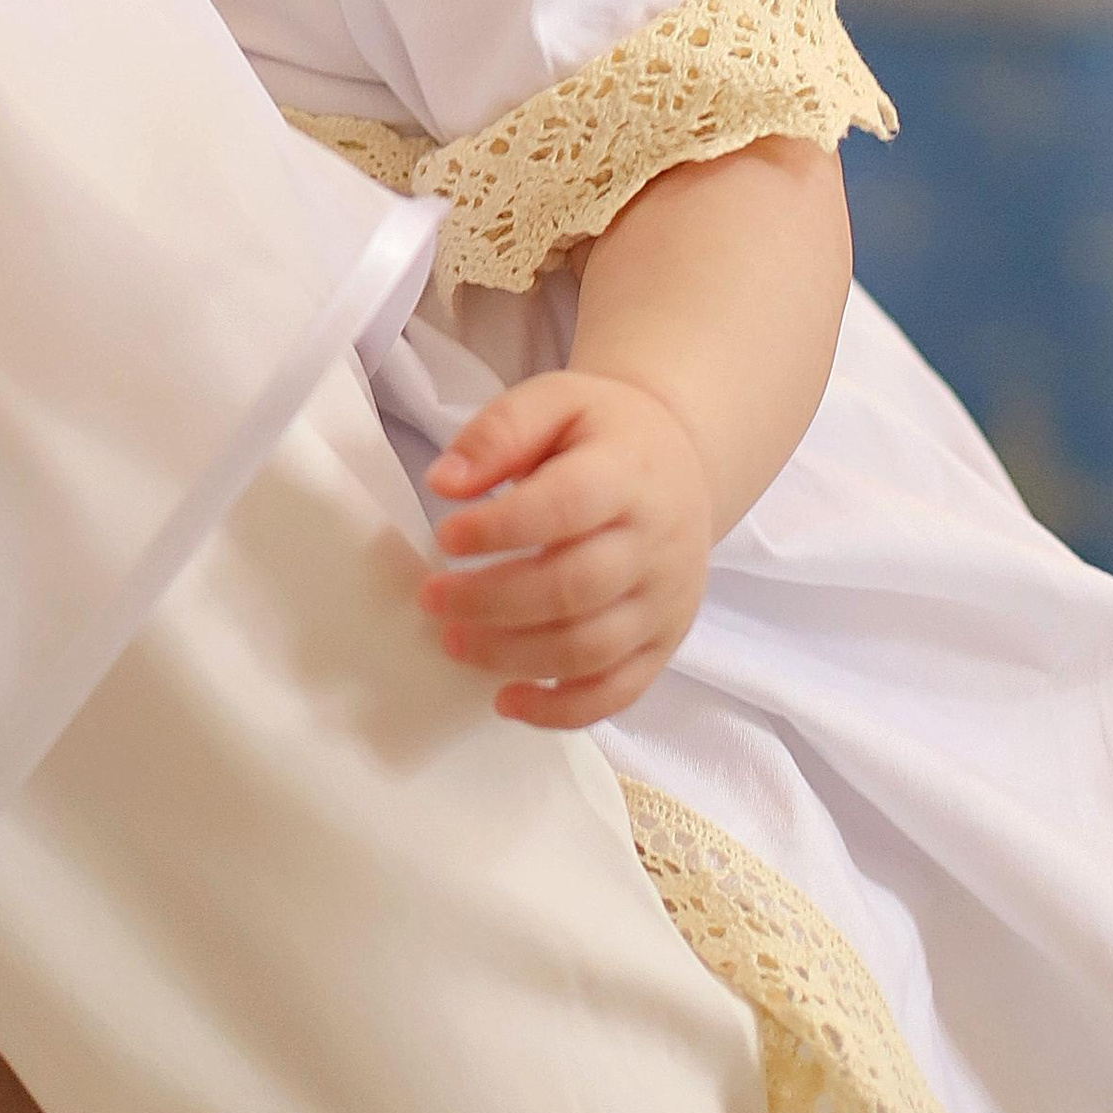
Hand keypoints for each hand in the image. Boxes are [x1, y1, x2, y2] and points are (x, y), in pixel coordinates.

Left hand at [421, 370, 711, 729]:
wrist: (682, 463)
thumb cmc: (603, 433)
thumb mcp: (554, 401)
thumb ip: (499, 432)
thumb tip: (444, 483)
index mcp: (626, 474)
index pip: (566, 507)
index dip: (500, 529)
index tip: (444, 536)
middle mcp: (655, 543)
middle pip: (575, 587)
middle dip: (492, 601)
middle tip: (431, 598)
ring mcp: (665, 600)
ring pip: (591, 647)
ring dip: (513, 656)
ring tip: (453, 642)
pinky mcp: (664, 642)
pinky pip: (618, 691)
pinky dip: (561, 711)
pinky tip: (505, 701)